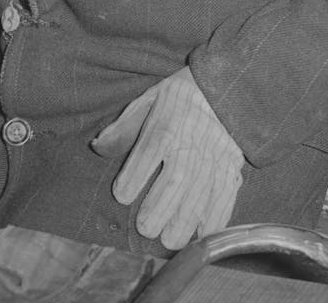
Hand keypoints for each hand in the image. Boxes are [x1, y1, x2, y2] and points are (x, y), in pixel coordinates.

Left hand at [91, 67, 244, 249]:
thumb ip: (124, 127)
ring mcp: (212, 158)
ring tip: (171, 240)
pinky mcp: (230, 167)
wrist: (226, 87)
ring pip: (199, 194)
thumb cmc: (180, 96)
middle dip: (159, 209)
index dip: (132, 178)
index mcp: (166, 126)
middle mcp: (189, 144)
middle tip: (146, 228)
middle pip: (174, 181)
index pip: (147, 154)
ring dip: (185, 221)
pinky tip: (202, 234)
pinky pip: (225, 196)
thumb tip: (97, 147)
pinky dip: (215, 218)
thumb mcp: (148, 100)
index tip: (122, 195)